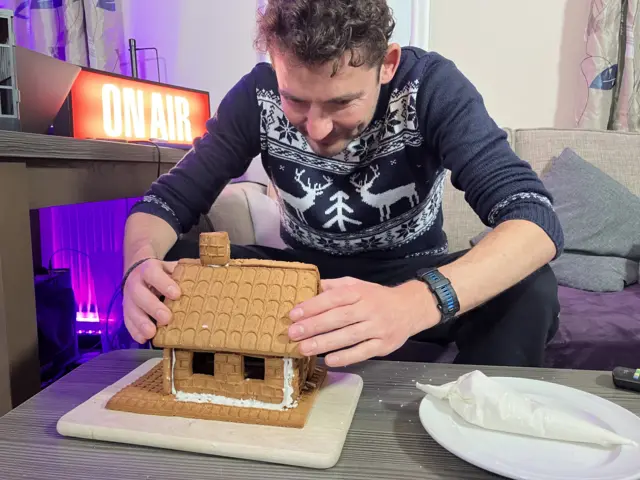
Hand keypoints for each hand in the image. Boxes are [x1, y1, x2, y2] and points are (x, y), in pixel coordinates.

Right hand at [122, 258, 180, 342]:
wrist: (139, 272)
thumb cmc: (162, 272)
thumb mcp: (172, 267)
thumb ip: (187, 269)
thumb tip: (210, 269)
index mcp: (148, 269)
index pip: (153, 273)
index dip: (163, 283)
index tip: (177, 294)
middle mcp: (135, 283)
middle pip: (139, 294)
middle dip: (153, 307)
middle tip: (166, 318)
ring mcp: (128, 298)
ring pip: (131, 310)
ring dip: (141, 323)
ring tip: (152, 333)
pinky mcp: (126, 311)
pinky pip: (128, 321)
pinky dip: (135, 331)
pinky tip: (144, 339)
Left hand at [287, 277, 439, 366]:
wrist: (411, 308)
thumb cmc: (378, 297)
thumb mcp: (358, 285)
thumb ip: (335, 287)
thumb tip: (311, 286)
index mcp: (360, 292)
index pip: (334, 298)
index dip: (313, 306)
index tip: (294, 315)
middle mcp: (369, 309)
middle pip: (339, 317)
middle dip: (313, 326)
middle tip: (293, 333)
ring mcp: (377, 328)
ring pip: (348, 336)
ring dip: (324, 343)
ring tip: (304, 348)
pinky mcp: (384, 345)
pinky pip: (363, 352)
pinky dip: (346, 357)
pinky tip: (329, 360)